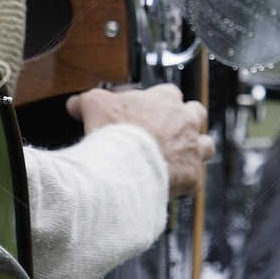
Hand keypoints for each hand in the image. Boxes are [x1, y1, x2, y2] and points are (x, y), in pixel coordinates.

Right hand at [65, 83, 213, 196]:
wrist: (125, 166)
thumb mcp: (94, 105)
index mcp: (165, 100)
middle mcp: (184, 121)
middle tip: (168, 133)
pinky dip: (184, 182)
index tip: (146, 112)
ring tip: (178, 158)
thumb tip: (74, 104)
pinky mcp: (192, 176)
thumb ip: (86, 101)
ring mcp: (192, 148)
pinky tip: (170, 185)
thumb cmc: (114, 132)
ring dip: (195, 150)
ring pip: (206, 145)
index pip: (170, 93)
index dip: (159, 102)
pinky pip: (194, 179)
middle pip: (197, 114)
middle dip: (186, 122)